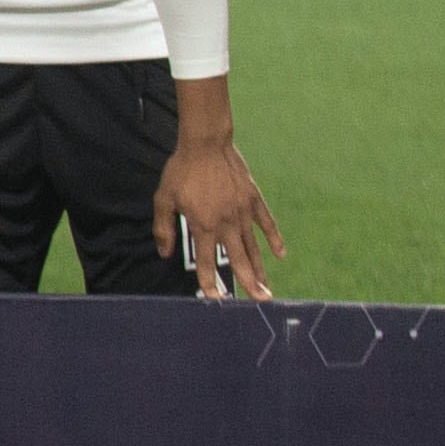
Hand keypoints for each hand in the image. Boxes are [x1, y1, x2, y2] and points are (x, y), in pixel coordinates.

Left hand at [155, 105, 283, 300]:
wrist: (206, 144)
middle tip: (261, 301)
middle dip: (250, 283)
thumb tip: (163, 253)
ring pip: (254, 247)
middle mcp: (226, 223)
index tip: (217, 299)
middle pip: (239, 260)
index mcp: (203, 225)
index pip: (206, 261)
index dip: (211, 282)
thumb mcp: (163, 198)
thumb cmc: (181, 170)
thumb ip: (164, 227)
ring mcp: (243, 213)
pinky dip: (274, 239)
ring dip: (261, 269)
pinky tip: (280, 254)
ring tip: (267, 288)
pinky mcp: (254, 200)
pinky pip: (267, 224)